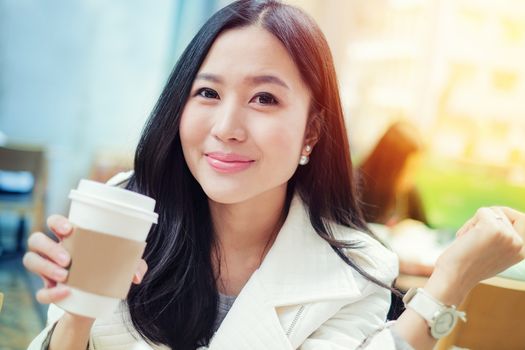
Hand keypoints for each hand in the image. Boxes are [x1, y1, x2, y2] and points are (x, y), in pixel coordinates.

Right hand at [23, 215, 148, 305]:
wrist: (96, 301)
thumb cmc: (107, 271)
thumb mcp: (122, 266)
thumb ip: (134, 265)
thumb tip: (137, 275)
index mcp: (70, 238)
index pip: (53, 222)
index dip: (56, 222)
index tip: (69, 229)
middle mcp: (53, 250)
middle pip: (36, 240)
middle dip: (49, 247)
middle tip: (68, 259)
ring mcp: (46, 270)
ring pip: (30, 260)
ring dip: (45, 267)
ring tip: (65, 275)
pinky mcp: (47, 290)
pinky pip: (40, 292)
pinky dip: (49, 293)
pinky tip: (64, 293)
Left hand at [433, 207, 523, 297]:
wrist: (454, 277)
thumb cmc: (467, 266)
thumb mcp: (493, 253)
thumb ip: (501, 239)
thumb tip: (499, 216)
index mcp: (522, 250)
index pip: (521, 219)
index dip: (502, 217)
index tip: (486, 228)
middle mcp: (519, 243)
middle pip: (502, 213)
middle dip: (482, 221)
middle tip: (472, 241)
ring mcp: (508, 236)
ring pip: (491, 211)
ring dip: (474, 224)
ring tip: (469, 242)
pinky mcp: (494, 229)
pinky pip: (482, 211)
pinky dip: (469, 224)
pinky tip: (465, 240)